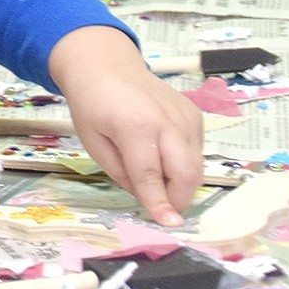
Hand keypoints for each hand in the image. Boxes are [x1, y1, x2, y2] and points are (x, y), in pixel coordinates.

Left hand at [48, 26, 203, 226]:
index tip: (169, 224)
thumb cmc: (92, 104)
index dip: (159, 203)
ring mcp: (185, 115)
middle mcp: (167, 120)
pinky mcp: (194, 114)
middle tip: (162, 207)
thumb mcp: (94, 142)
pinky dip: (183, 162)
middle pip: (186, 173)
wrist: (106, 65)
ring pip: (196, 165)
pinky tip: (161, 152)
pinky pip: (196, 150)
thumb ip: (122, 174)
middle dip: (178, 198)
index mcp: (135, 126)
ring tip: (154, 173)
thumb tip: (149, 200)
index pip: (151, 175)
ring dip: (181, 182)